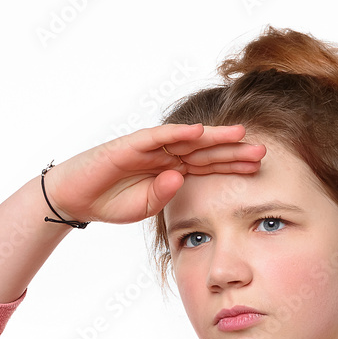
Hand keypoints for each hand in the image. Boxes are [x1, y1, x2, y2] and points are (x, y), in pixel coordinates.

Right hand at [42, 123, 265, 225]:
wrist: (75, 198)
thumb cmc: (109, 202)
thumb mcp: (143, 207)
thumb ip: (163, 195)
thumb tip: (178, 177)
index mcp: (171, 171)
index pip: (207, 166)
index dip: (232, 165)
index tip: (258, 168)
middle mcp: (164, 155)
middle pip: (205, 151)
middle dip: (232, 150)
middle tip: (262, 150)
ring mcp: (148, 148)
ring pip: (187, 140)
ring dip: (213, 137)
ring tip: (239, 134)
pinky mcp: (129, 145)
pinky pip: (157, 137)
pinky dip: (177, 133)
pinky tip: (198, 131)